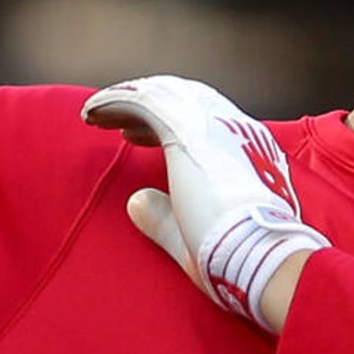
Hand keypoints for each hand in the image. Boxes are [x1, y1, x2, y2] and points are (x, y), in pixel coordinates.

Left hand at [82, 75, 327, 332]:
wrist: (262, 258)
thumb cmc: (238, 258)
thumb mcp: (194, 235)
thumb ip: (164, 218)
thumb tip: (135, 203)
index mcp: (251, 154)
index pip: (203, 124)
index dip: (165, 127)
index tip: (137, 139)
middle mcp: (237, 132)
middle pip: (182, 101)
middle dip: (146, 108)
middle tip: (116, 122)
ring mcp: (214, 126)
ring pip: (161, 96)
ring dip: (126, 102)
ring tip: (94, 115)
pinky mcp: (187, 129)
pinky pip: (142, 102)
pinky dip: (114, 103)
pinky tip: (90, 114)